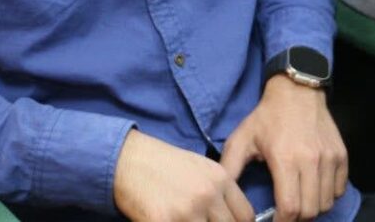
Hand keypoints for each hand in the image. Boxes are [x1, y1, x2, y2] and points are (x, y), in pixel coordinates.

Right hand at [114, 129, 253, 221]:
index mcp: (220, 179)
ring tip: (184, 219)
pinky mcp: (164, 221)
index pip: (246, 216)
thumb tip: (227, 217)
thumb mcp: (200, 169)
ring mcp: (187, 211)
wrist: (128, 160)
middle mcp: (208, 195)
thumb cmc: (163, 165)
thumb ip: (219, 192)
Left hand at [220, 77, 346, 221]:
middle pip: (310, 210)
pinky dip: (328, 196)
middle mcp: (311, 160)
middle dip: (296, 220)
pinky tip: (314, 190)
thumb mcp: (241, 139)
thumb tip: (220, 194)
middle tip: (286, 216)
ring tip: (299, 203)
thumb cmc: (267, 117)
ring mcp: (329, 158)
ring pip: (326, 202)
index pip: (290, 207)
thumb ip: (230, 168)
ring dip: (313, 209)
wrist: (297, 91)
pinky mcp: (341, 154)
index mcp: (285, 159)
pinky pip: (340, 189)